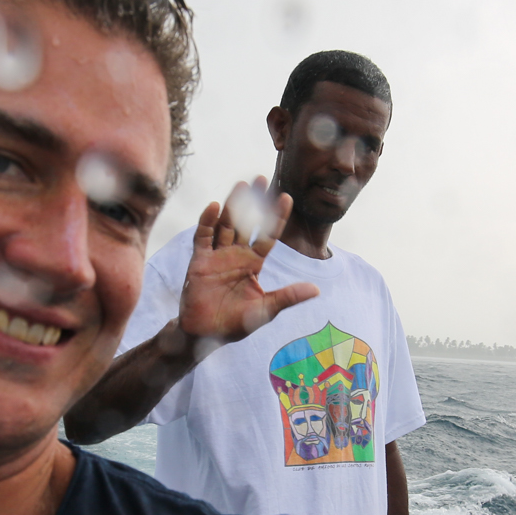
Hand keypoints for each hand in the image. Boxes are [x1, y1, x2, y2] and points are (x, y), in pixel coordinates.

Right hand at [177, 179, 319, 344]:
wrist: (205, 335)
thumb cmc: (235, 324)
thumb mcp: (266, 310)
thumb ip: (288, 297)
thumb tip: (316, 289)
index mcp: (253, 264)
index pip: (268, 235)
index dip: (277, 217)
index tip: (287, 198)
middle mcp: (236, 255)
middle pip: (246, 222)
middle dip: (253, 201)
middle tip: (261, 179)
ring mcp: (217, 256)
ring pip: (226, 224)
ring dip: (233, 205)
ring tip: (241, 185)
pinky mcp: (199, 261)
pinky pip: (203, 237)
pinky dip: (207, 222)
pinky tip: (215, 207)